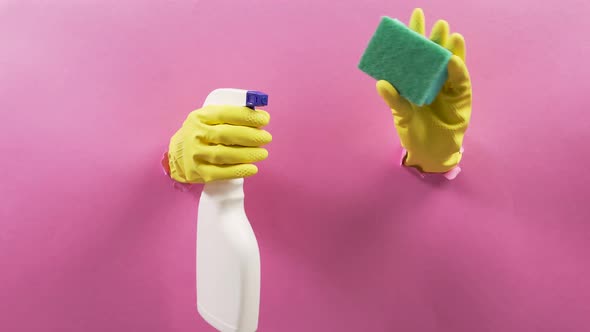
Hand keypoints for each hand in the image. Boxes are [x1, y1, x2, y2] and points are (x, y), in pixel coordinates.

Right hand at [167, 105, 271, 182]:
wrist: (178, 154)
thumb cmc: (202, 133)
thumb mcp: (209, 119)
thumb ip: (230, 116)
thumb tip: (259, 117)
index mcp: (200, 117)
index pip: (225, 114)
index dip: (247, 117)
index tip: (264, 119)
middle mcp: (196, 135)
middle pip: (226, 135)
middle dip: (251, 136)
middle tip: (266, 137)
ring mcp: (196, 155)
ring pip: (225, 155)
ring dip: (248, 154)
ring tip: (263, 153)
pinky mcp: (200, 172)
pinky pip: (222, 173)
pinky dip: (239, 170)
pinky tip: (253, 168)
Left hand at [377, 8, 471, 172]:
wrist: (431, 152)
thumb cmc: (414, 131)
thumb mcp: (401, 115)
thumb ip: (395, 100)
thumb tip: (381, 83)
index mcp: (416, 79)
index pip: (415, 55)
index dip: (414, 37)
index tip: (413, 18)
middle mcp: (433, 78)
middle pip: (434, 54)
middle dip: (435, 37)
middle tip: (434, 21)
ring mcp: (448, 85)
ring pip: (450, 62)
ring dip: (450, 48)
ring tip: (450, 34)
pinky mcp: (461, 95)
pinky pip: (460, 79)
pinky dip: (457, 68)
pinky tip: (453, 57)